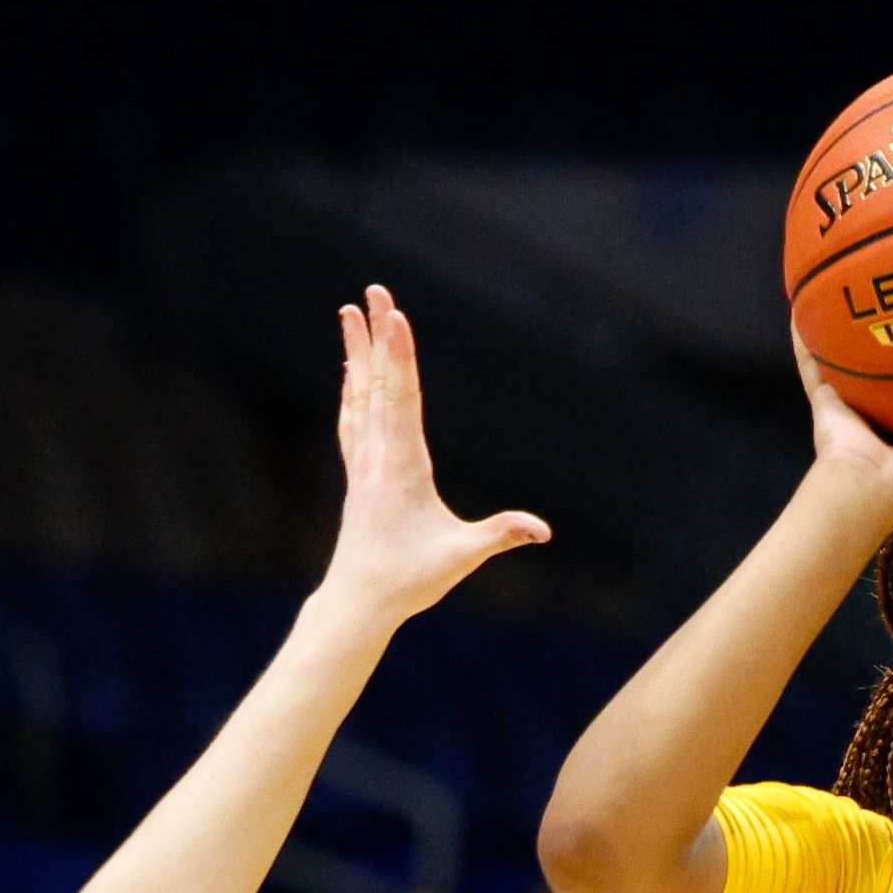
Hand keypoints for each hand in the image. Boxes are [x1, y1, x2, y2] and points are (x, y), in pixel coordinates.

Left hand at [319, 286, 549, 626]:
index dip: (399, 355)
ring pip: (360, 394)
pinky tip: (350, 368)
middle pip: (377, 383)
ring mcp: (363, 462)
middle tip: (373, 291)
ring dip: (358, 351)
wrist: (357, 601)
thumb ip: (499, 537)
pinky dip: (353, 385)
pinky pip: (353, 416)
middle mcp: (377, 456)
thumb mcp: (459, 559)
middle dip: (376, 334)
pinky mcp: (358, 473)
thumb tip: (542, 530)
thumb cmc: (408, 580)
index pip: (401, 399)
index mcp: (402, 467)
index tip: (393, 315)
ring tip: (350, 312)